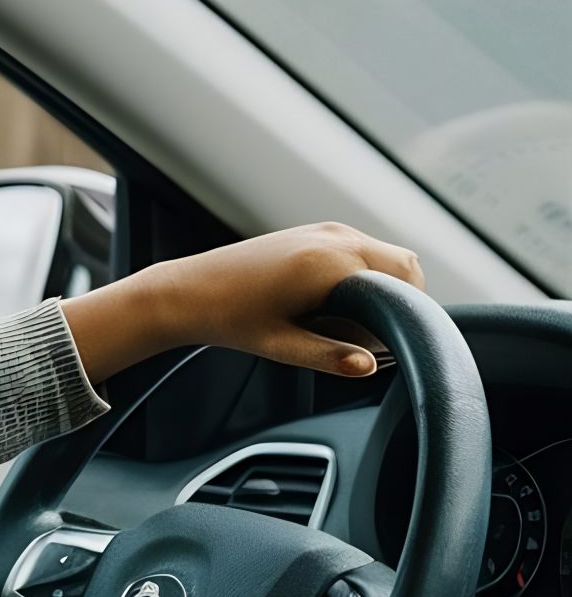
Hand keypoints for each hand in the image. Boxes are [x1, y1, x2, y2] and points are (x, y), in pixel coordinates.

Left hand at [61, 220, 423, 384]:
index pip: (406, 281)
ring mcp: (324, 230)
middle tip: (376, 337)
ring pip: (385, 254)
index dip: (409, 315)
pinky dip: (366, 273)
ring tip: (354, 323)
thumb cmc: (228, 319)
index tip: (388, 345)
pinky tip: (339, 303)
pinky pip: (361, 248)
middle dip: (403, 301)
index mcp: (330, 262)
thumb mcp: (280, 346)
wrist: (187, 291)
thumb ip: (329, 356)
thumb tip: (369, 367)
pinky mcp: (313, 232)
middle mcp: (333, 237)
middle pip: (405, 264)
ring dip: (385, 286)